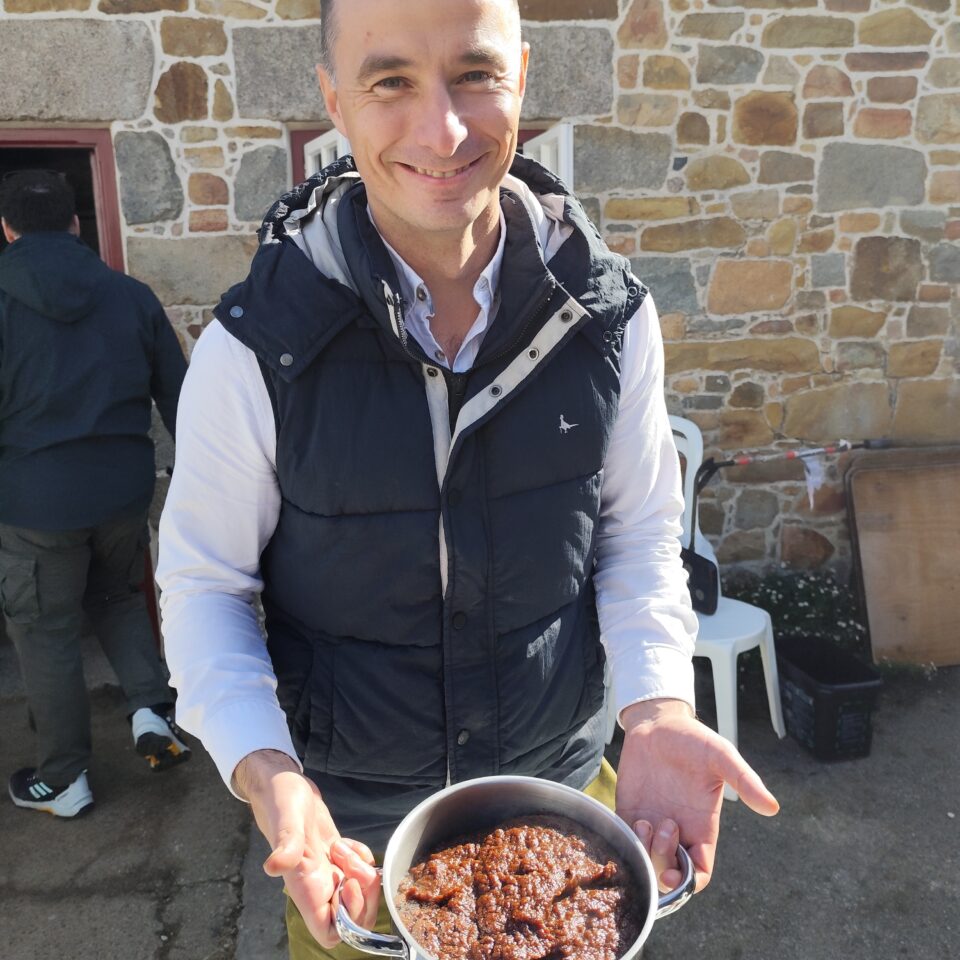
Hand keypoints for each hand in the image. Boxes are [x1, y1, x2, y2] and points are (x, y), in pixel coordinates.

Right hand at [233, 749, 380, 947]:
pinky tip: (348, 842)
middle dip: (364, 896)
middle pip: (352, 918)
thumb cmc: (280, 800)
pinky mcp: (334, 856)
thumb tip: (274, 867)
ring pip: (357, 895)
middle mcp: (317, 884)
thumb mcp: (286, 819)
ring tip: (345, 849)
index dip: (348, 920)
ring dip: (363, 874)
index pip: (330, 931)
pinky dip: (363, 858)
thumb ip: (285, 844)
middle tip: (355, 866)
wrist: (282, 783)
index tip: (349, 886)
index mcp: (305, 887)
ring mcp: (327, 870)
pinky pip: (358, 870)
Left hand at [615, 699, 778, 893]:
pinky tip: (636, 820)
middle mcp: (677, 831)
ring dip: (646, 852)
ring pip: (647, 861)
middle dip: (664, 862)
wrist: (657, 722)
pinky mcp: (630, 813)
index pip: (697, 872)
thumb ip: (744, 780)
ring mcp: (651, 823)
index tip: (677, 873)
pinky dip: (629, 842)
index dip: (688, 882)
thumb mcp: (721, 756)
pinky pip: (626, 842)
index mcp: (701, 826)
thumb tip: (772, 807)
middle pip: (669, 872)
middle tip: (666, 825)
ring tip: (647, 821)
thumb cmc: (693, 738)